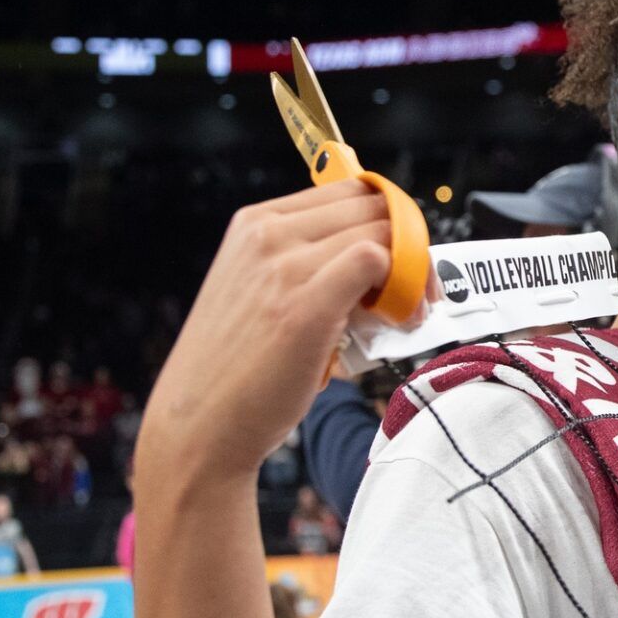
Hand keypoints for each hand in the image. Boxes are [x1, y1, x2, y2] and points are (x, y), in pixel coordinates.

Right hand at [138, 181, 399, 488]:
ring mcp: (284, 267)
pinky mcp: (306, 305)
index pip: (348, 191)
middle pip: (371, 210)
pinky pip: (375, 263)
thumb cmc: (235, 371)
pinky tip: (399, 320)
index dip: (389, 221)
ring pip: (380, 235)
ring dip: (410, 271)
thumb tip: (380, 262)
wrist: (200, 426)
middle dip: (409, 245)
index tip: (402, 255)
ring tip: (407, 312)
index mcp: (253, 224)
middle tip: (417, 290)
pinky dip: (400, 289)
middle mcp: (266, 235)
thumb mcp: (257, 293)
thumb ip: (306, 267)